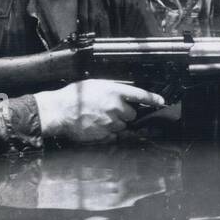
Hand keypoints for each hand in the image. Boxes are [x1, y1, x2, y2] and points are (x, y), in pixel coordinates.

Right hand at [34, 78, 165, 143]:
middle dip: (126, 113)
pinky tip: (99, 126)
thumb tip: (122, 94)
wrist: (59, 111)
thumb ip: (112, 89)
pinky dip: (110, 132)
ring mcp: (111, 122)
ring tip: (100, 118)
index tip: (161, 102)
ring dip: (117, 123)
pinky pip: (115, 135)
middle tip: (111, 110)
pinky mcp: (104, 135)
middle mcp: (115, 107)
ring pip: (124, 125)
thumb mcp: (95, 84)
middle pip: (132, 114)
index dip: (153, 99)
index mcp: (114, 91)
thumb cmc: (73, 96)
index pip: (140, 95)